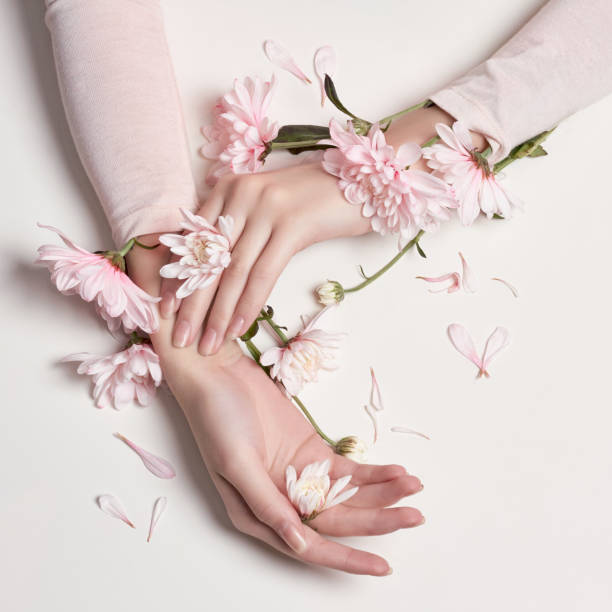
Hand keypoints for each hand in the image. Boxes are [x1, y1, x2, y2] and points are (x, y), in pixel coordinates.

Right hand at [156, 334, 424, 575]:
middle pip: (338, 518)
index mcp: (259, 513)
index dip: (347, 556)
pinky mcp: (310, 449)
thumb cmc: (215, 417)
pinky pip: (347, 468)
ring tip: (414, 487)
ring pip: (348, 493)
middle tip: (415, 515)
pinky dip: (371, 470)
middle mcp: (282, 498)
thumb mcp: (235, 462)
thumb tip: (298, 542)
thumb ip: (266, 502)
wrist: (216, 371)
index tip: (382, 565)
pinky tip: (395, 471)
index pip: (310, 544)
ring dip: (381, 493)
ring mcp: (299, 473)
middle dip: (378, 519)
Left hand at [158, 105, 483, 355]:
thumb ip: (240, 226)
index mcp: (229, 189)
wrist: (364, 180)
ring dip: (218, 314)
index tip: (166, 311)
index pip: (194, 242)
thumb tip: (216, 266)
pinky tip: (239, 329)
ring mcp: (266, 208)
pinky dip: (248, 305)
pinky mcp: (291, 225)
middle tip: (180, 338)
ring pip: (233, 271)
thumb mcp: (269, 206)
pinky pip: (263, 273)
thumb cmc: (315, 199)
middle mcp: (241, 194)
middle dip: (192, 304)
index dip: (178, 279)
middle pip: (209, 259)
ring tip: (207, 344)